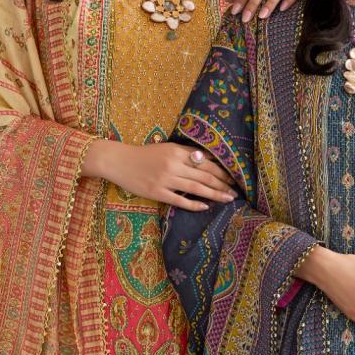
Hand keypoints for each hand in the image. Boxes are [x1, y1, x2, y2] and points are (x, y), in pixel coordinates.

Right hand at [81, 140, 237, 210]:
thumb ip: (185, 153)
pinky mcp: (157, 192)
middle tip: (236, 191)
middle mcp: (173, 165)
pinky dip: (194, 204)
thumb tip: (206, 159)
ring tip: (228, 199)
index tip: (233, 177)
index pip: (204, 161)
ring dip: (214, 194)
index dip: (221, 170)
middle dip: (222, 184)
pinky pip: (180, 200)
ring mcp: (165, 180)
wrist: (119, 161)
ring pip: (196, 188)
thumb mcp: (166, 148)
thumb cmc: (144, 154)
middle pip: (204, 175)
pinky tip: (206, 206)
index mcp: (176, 151)